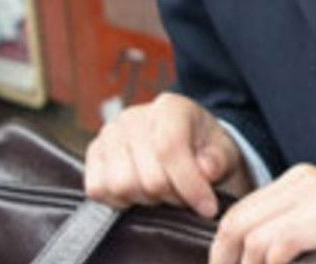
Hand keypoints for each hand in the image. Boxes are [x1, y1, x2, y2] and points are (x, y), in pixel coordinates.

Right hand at [84, 92, 248, 218]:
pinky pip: (98, 190)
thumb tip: (207, 170)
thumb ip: (219, 159)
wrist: (182, 144)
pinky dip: (121, 201)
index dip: (190, 184)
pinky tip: (141, 194)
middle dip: (172, 196)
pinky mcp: (92, 155)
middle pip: (148, 175)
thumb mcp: (223, 150)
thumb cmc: (203, 148)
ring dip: (147, 200)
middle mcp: (133, 117)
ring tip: (164, 194)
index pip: (170, 148)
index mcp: (169, 107)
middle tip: (184, 198)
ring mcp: (108, 135)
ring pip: (122, 186)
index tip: (208, 208)